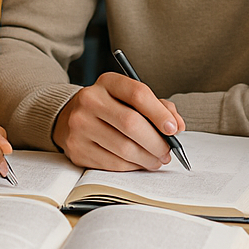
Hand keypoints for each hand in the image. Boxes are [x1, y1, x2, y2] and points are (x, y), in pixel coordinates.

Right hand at [51, 72, 185, 170]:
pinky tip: (138, 163)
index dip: (159, 113)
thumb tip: (178, 126)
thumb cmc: (110, 109)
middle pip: (131, 123)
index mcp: (107, 82)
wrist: (70, 118)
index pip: (138, 94)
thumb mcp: (130, 99)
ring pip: (124, 148)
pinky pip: (112, 163)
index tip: (174, 129)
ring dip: (147, 159)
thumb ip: (158, 107)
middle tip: (168, 151)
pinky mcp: (77, 149)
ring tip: (156, 159)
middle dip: (156, 142)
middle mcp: (90, 100)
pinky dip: (131, 166)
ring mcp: (80, 125)